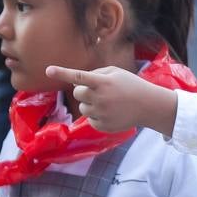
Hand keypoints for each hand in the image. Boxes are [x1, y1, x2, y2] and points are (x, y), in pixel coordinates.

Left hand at [44, 64, 175, 132]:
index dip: (62, 73)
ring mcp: (101, 113)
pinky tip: (111, 113)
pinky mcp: (103, 125)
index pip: (78, 76)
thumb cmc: (131, 85)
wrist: (148, 106)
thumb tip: (77, 83)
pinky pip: (91, 120)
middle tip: (98, 91)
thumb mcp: (115, 72)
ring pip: (83, 108)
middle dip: (83, 91)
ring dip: (90, 104)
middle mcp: (100, 98)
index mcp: (102, 82)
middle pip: (77, 94)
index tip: (48, 70)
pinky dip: (97, 116)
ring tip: (107, 103)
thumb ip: (96, 74)